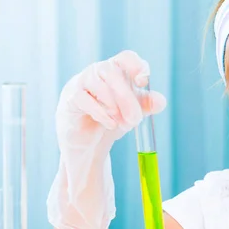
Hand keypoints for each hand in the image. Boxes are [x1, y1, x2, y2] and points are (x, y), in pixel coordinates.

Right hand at [47, 50, 166, 228]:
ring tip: (126, 123)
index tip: (147, 82)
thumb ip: (143, 107)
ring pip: (96, 79)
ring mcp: (75, 94)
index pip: (123, 59)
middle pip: (110, 68)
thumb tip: (160, 98)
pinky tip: (111, 126)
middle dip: (127, 90)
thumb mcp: (129, 121)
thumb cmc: (106, 141)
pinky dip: (101, 111)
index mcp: (108, 83)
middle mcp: (89, 83)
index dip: (136, 66)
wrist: (83, 169)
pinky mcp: (67, 110)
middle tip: (139, 116)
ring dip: (116, 101)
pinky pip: (82, 98)